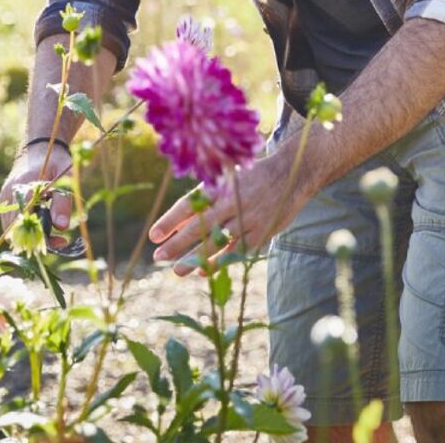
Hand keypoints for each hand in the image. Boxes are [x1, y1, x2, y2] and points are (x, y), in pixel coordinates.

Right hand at [0, 142, 76, 250]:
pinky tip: (42, 226)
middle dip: (36, 241)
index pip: (24, 221)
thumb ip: (62, 201)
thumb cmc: (54, 160)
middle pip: (15, 230)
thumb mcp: (64, 177)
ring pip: (10, 230)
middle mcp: (9, 194)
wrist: (38, 147)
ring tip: (53, 235)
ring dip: (29, 237)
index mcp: (23, 186)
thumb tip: (62, 227)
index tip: (60, 241)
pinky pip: (10, 223)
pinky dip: (24, 230)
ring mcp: (4, 197)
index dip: (40, 237)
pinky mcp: (5, 201)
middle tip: (59, 241)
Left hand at [147, 148, 309, 276]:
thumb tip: (179, 218)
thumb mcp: (227, 176)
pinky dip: (219, 261)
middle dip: (176, 244)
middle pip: (199, 227)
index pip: (189, 205)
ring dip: (195, 258)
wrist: (291, 172)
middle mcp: (231, 202)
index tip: (153, 235)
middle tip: (158, 257)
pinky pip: (237, 250)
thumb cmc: (251, 175)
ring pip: (216, 243)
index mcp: (219, 185)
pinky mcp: (261, 232)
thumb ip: (206, 195)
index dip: (170, 221)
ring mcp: (247, 218)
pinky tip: (203, 271)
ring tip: (176, 271)